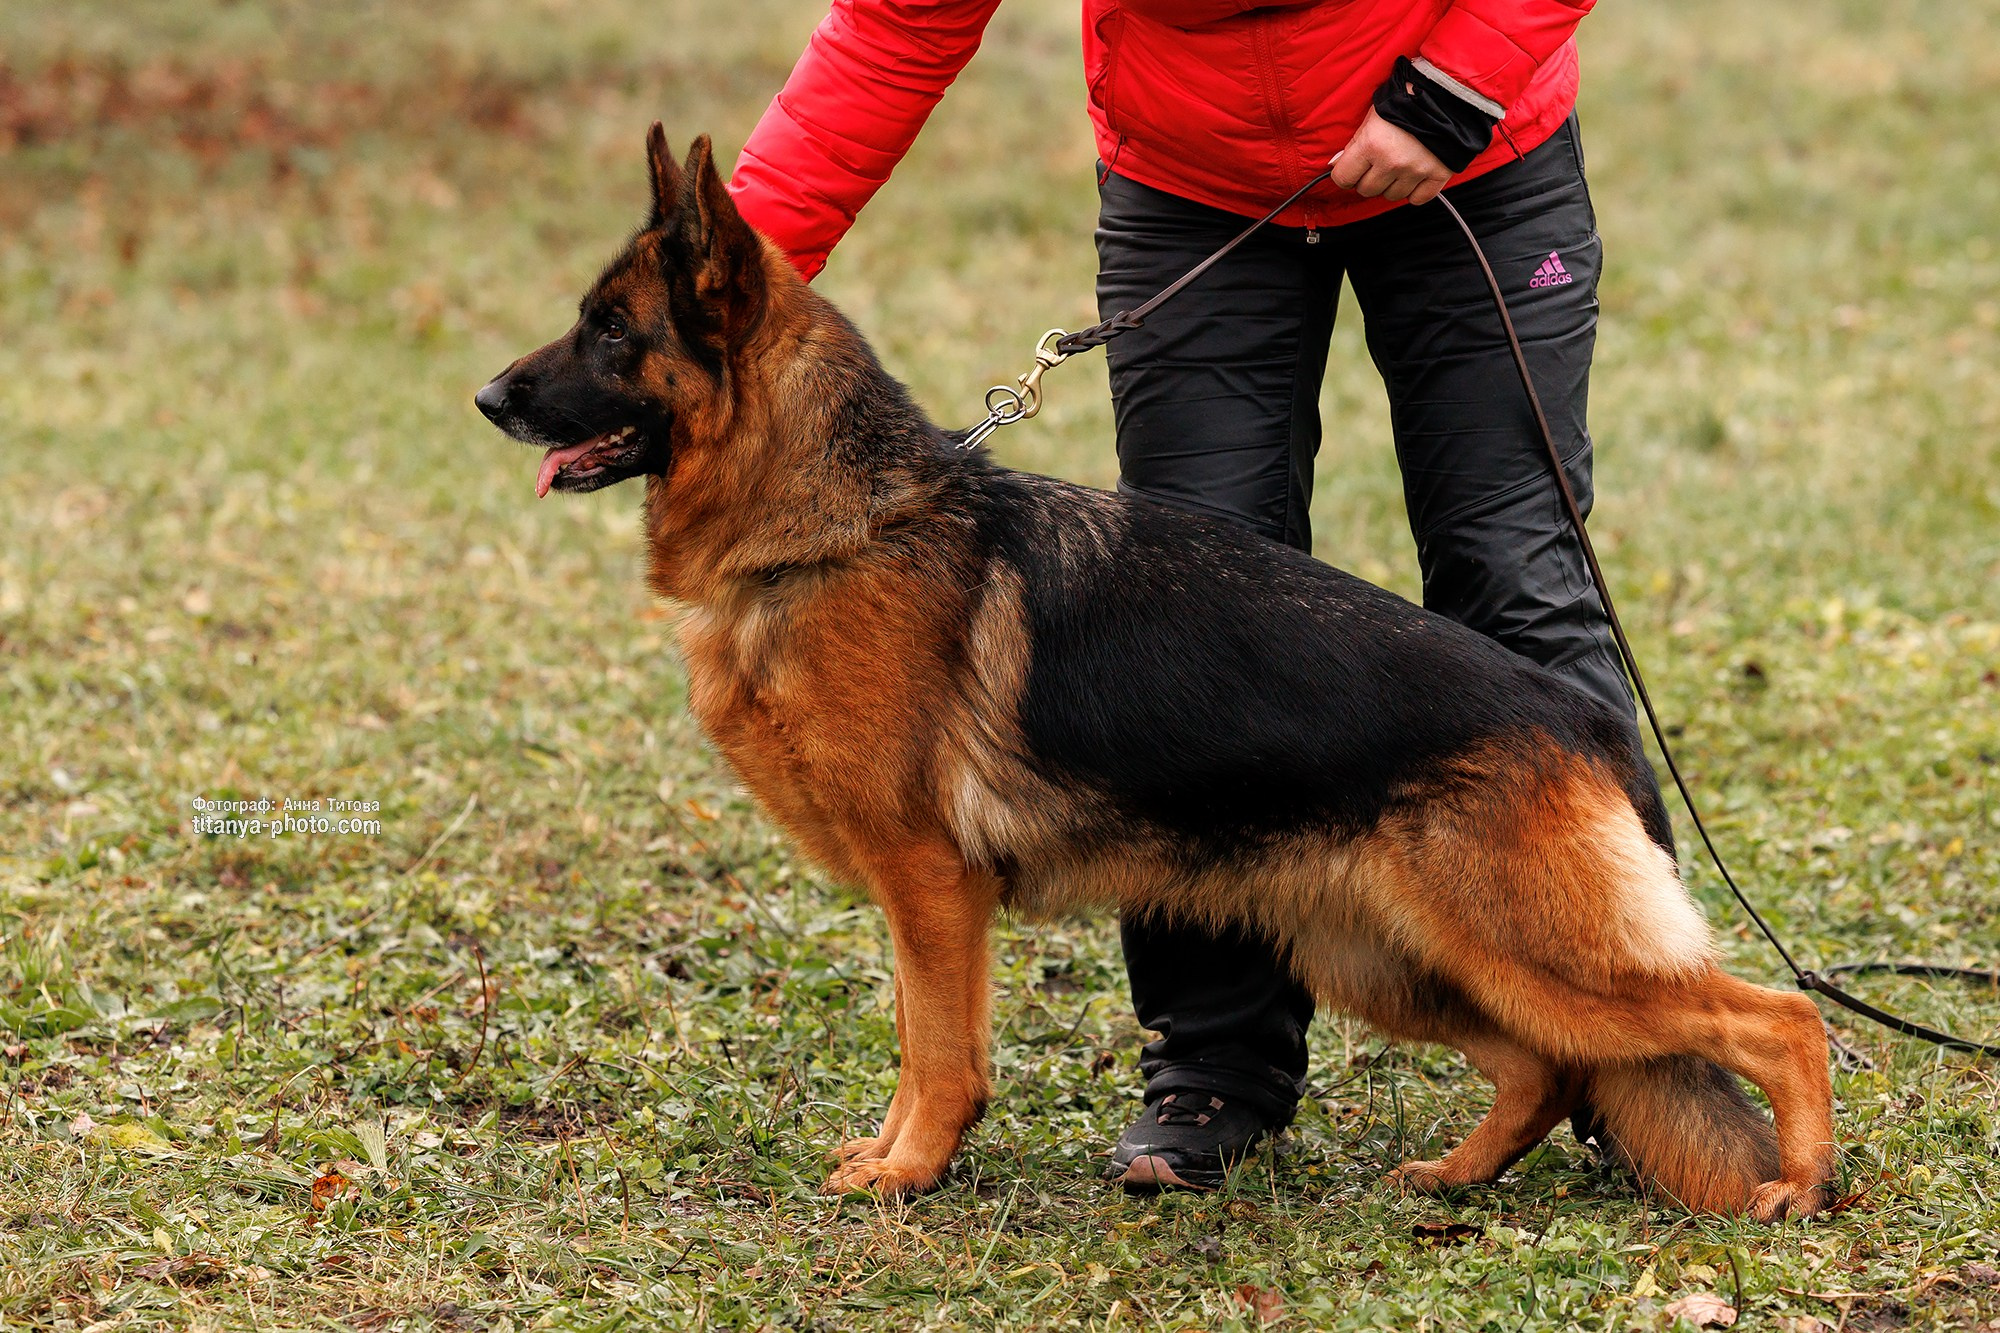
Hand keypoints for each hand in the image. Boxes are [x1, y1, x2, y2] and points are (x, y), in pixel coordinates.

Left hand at [1329, 108, 1450, 204]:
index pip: (1343, 178)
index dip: (1345, 174)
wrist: (1447, 93)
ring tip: (1399, 164)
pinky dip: (1415, 191)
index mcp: (1372, 144)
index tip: (1352, 169)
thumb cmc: (1406, 101)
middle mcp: (1392, 161)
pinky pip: (1418, 199)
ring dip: (1392, 185)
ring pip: (1391, 196)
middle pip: (1367, 190)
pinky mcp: (1438, 175)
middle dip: (1368, 179)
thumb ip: (1353, 144)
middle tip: (1378, 163)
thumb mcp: (1372, 117)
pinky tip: (1414, 175)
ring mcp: (1416, 170)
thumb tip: (1335, 165)